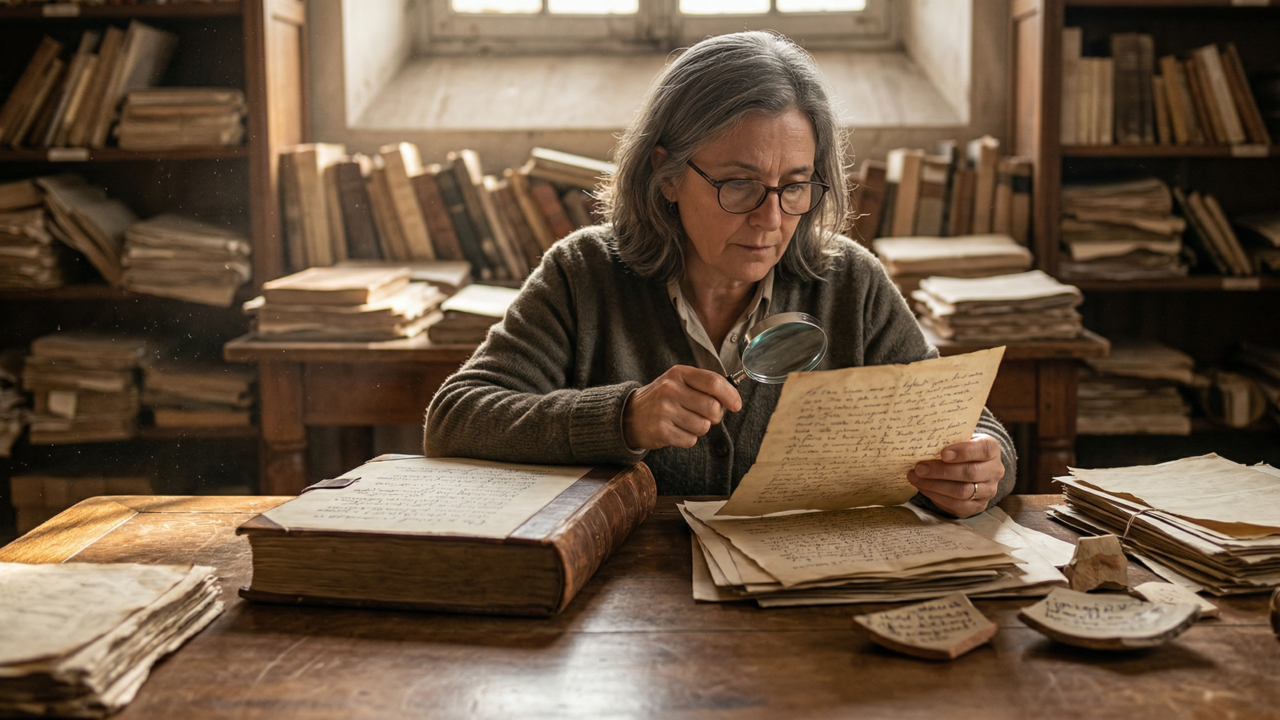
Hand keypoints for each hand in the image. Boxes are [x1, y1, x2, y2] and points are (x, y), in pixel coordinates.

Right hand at [623, 365, 741, 450]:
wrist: (629, 415)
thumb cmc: (660, 398)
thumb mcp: (678, 382)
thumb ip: (703, 385)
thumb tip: (732, 399)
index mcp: (678, 374)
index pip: (713, 382)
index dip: (730, 395)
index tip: (736, 405)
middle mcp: (670, 390)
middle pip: (713, 407)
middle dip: (714, 416)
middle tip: (704, 415)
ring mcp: (664, 410)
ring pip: (704, 426)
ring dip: (700, 428)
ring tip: (685, 422)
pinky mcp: (661, 431)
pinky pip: (691, 440)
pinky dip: (688, 439)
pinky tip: (676, 430)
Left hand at [907, 433, 1003, 517]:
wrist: (972, 465)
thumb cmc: (961, 449)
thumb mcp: (960, 439)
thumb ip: (949, 440)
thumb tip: (923, 444)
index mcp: (992, 448)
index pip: (983, 450)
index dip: (963, 452)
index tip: (942, 453)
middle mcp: (995, 470)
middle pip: (970, 473)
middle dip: (941, 471)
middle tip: (919, 468)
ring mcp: (989, 490)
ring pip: (963, 491)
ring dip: (935, 485)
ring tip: (916, 478)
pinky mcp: (978, 506)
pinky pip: (957, 505)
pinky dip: (937, 497)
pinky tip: (923, 488)